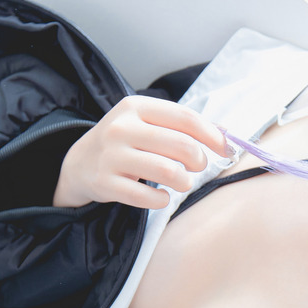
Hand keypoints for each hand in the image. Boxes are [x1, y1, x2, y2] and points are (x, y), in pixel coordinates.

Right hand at [52, 95, 230, 208]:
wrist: (79, 162)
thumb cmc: (125, 141)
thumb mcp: (148, 122)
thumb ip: (184, 126)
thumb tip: (228, 135)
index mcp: (136, 107)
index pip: (185, 118)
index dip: (212, 136)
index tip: (225, 149)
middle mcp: (121, 128)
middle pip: (181, 145)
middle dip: (199, 161)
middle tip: (197, 167)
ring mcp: (111, 156)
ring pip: (167, 171)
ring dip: (184, 182)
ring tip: (182, 182)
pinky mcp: (105, 183)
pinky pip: (147, 198)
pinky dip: (162, 201)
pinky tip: (162, 197)